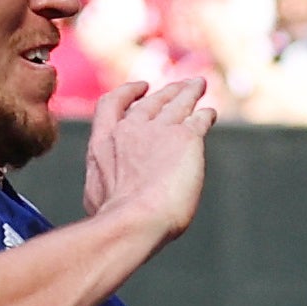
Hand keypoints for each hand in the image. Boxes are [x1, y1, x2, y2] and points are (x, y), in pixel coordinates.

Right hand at [82, 75, 210, 241]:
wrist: (136, 219)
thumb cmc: (114, 219)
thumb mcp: (96, 196)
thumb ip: (104, 183)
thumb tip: (107, 192)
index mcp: (104, 143)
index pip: (112, 104)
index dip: (128, 92)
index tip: (141, 88)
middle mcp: (130, 129)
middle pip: (152, 101)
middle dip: (166, 93)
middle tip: (179, 89)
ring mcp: (159, 130)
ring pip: (178, 102)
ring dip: (189, 92)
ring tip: (198, 85)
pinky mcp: (186, 137)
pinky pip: (199, 118)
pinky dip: (205, 114)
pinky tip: (209, 114)